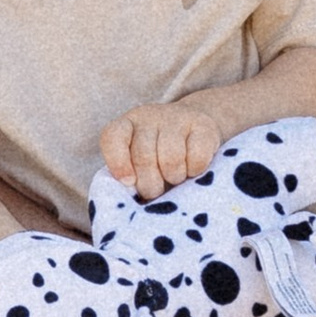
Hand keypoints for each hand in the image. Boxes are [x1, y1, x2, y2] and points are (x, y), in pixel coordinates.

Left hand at [99, 100, 221, 196]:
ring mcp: (176, 118)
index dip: (118, 163)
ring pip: (171, 158)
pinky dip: (195, 171)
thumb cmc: (159, 155)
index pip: (112, 138)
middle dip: (150, 184)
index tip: (128, 183)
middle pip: (143, 157)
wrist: (196, 128)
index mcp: (126, 125)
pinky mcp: (203, 125)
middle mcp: (148, 117)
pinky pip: (197, 158)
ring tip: (175, 178)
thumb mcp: (137, 162)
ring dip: (174, 177)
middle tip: (155, 191)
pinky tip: (192, 169)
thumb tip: (130, 200)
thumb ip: (129, 178)